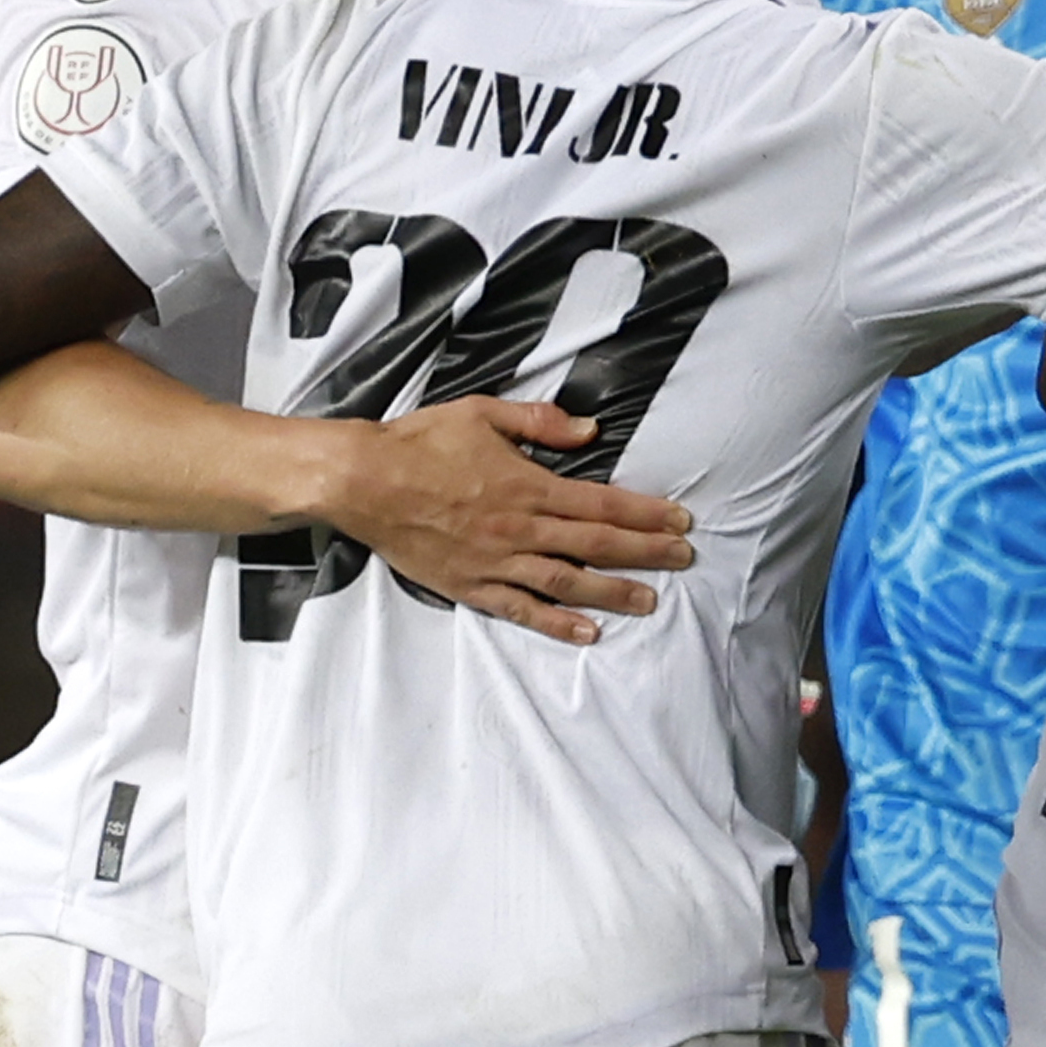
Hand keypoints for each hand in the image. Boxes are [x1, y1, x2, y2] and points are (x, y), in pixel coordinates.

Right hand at [316, 399, 696, 644]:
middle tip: (684, 560)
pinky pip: (520, 610)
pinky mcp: (470, 586)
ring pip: (567, 582)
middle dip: (646, 553)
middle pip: (596, 545)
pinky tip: (588, 633)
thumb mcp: (482, 413)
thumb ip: (540, 423)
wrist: (361, 479)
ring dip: (614, 592)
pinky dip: (556, 624)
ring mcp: (496, 561)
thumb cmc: (420, 442)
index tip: (680, 523)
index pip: (602, 505)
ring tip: (651, 600)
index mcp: (528, 486)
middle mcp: (520, 528)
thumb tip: (591, 430)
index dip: (646, 515)